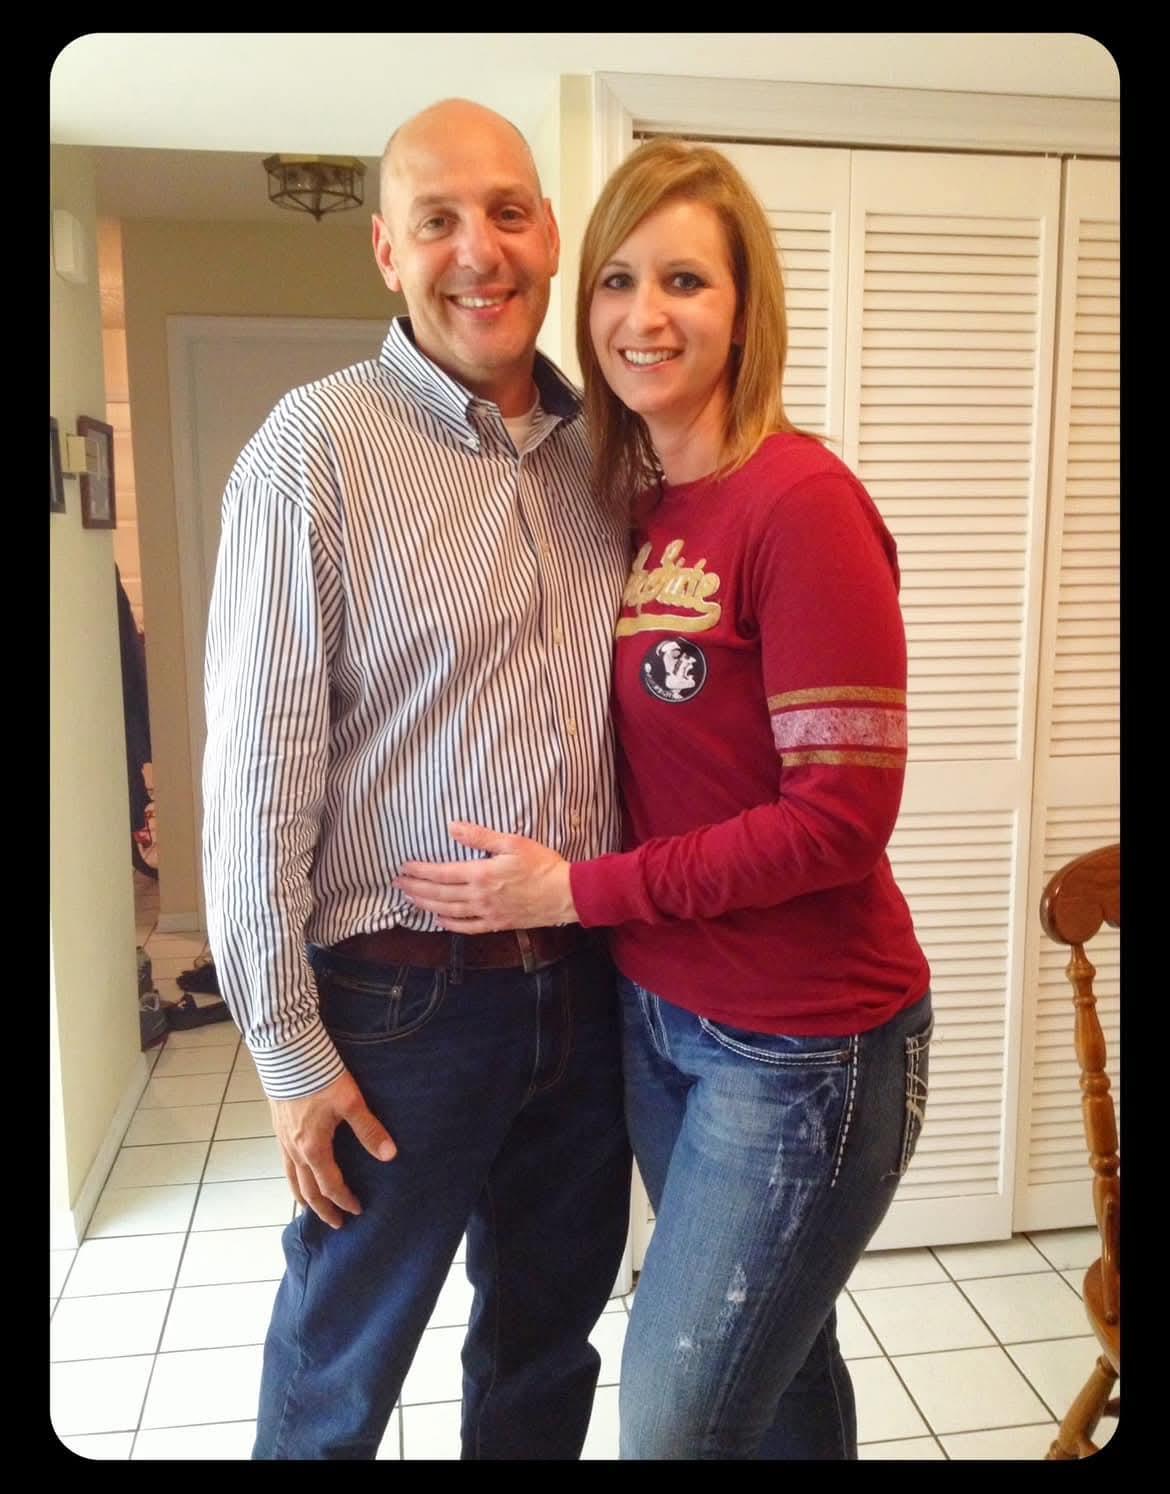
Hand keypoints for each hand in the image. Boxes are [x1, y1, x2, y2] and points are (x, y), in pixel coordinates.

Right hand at [269, 1070, 396, 1228]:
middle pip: (307, 1191)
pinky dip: (292, 1178)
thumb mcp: (351, 1102)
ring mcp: (283, 1140)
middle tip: (337, 1223)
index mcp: (313, 1148)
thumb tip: (389, 1155)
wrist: (287, 1053)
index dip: (345, 1201)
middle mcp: (295, 1150)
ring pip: (291, 1179)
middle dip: (323, 1210)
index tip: (357, 1211)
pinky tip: (299, 1174)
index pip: (330, 1186)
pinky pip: (284, 1164)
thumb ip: (369, 1130)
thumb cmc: (320, 1076)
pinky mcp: (278, 1128)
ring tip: (312, 1209)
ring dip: (304, 1198)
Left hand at [395, 821, 577, 931]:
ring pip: (448, 911)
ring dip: (426, 905)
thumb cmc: (542, 864)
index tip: (404, 868)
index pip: (441, 874)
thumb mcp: (512, 842)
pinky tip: (438, 919)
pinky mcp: (497, 924)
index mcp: (481, 874)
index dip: (420, 871)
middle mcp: (479, 897)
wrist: (565, 894)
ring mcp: (487, 913)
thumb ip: (480, 836)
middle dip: (416, 888)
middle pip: (439, 894)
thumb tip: (452, 827)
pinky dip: (449, 924)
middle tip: (398, 884)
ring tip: (410, 899)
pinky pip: (467, 927)